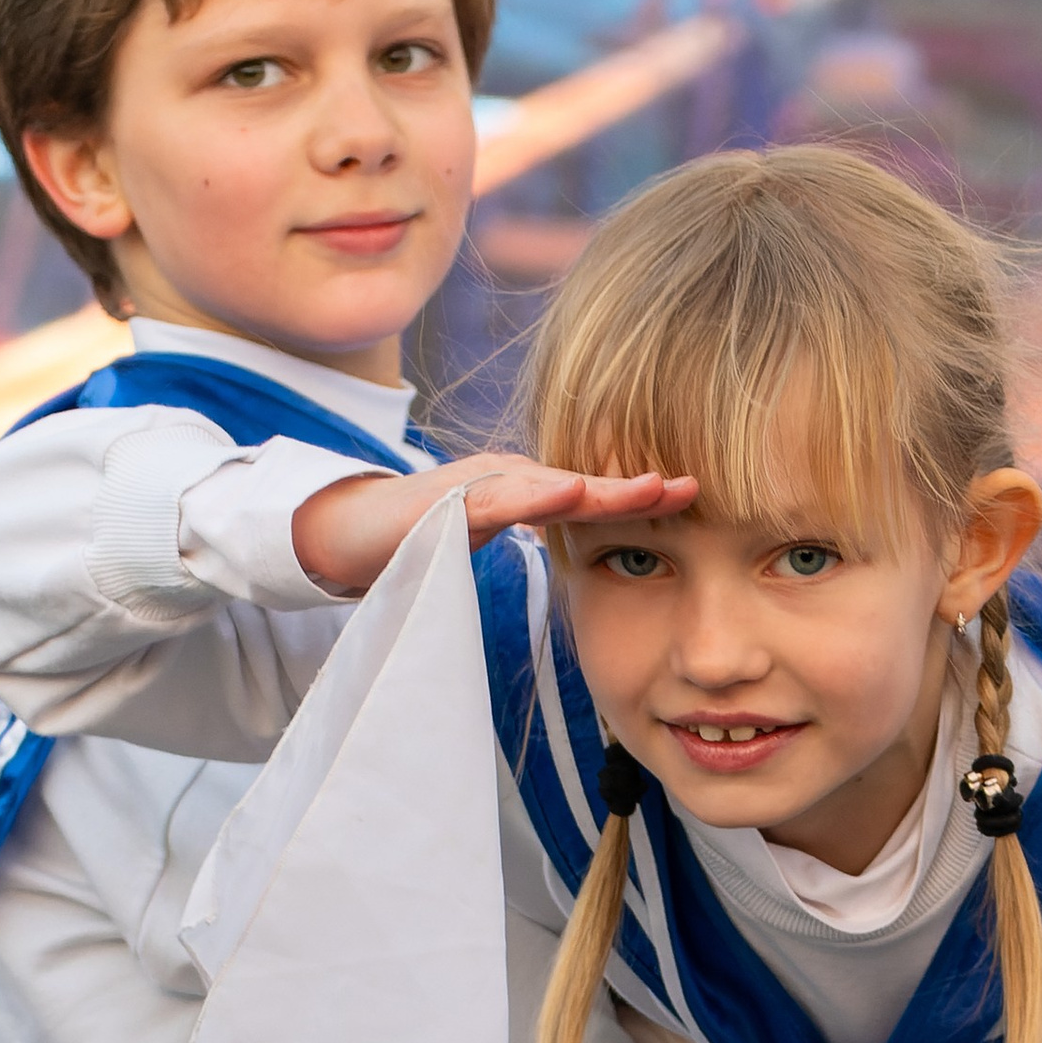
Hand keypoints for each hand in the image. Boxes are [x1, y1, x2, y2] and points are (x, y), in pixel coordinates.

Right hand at [292, 457, 695, 596]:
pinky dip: (532, 497)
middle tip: (693, 486)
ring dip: (599, 489)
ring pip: (546, 486)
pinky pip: (494, 501)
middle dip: (638, 487)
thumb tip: (588, 561)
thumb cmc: (422, 542)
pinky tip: (567, 491)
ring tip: (648, 489)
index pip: (595, 496)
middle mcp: (509, 481)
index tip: (697, 497)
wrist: (344, 536)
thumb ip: (536, 539)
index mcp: (526, 494)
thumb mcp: (494, 541)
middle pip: (582, 485)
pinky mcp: (441, 505)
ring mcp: (477, 488)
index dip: (645, 497)